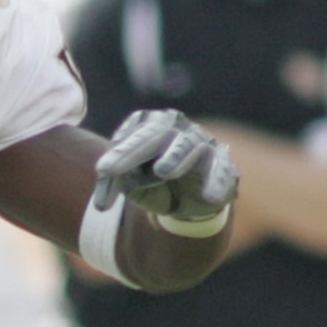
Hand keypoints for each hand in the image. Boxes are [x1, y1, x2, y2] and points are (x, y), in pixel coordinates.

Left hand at [94, 108, 237, 227]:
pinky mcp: (223, 163)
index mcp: (151, 126)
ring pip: (188, 146)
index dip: (119, 153)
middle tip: (115, 167)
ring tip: (162, 171)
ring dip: (175, 157)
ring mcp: (201, 143)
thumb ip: (118, 182)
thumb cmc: (153, 183)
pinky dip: (216, 182)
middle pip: (154, 136)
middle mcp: (176, 128)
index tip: (103, 171)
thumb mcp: (130, 184)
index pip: (132, 137)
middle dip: (134, 151)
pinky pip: (221, 170)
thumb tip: (107, 186)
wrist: (190, 200)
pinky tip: (208, 196)